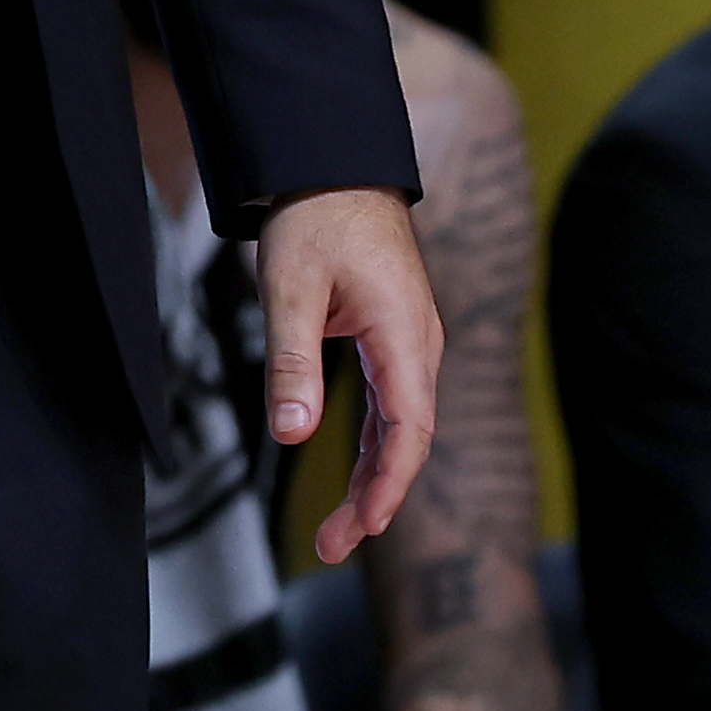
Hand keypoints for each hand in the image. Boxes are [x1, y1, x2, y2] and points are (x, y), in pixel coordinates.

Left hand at [258, 186, 444, 563]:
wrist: (336, 163)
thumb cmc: (315, 217)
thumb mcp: (290, 288)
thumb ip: (292, 363)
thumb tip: (293, 435)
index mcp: (405, 334)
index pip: (410, 428)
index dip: (390, 484)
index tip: (364, 527)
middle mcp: (420, 343)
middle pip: (410, 437)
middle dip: (377, 496)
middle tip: (334, 546)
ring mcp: (413, 340)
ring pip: (404, 424)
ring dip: (377, 475)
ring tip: (340, 529)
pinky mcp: (397, 336)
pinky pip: (395, 402)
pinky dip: (379, 443)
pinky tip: (357, 474)